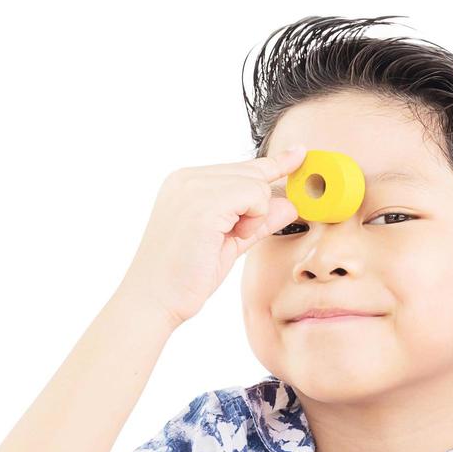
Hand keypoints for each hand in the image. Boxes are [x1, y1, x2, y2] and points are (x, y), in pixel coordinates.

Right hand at [116, 148, 304, 327]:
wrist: (154, 298)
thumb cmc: (185, 275)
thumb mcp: (230, 243)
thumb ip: (258, 221)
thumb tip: (289, 205)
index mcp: (187, 182)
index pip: (242, 168)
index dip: (275, 164)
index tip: (298, 153)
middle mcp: (188, 177)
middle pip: (254, 173)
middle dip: (257, 208)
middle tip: (231, 235)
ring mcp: (193, 185)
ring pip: (258, 184)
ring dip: (253, 217)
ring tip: (224, 238)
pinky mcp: (204, 201)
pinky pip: (255, 195)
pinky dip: (253, 220)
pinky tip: (228, 236)